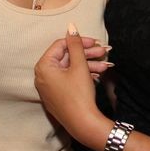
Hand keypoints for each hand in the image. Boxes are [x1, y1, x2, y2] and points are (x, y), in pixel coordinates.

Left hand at [34, 24, 112, 148]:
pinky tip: (99, 74)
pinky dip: (83, 75)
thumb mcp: (79, 66)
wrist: (83, 124)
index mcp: (43, 67)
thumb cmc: (79, 94)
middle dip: (87, 54)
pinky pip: (69, 79)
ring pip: (70, 69)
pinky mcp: (58, 96)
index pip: (60, 45)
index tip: (95, 41)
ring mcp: (50, 88)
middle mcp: (42, 77)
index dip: (79, 41)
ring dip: (89, 64)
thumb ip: (75, 44)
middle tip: (104, 51)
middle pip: (66, 57)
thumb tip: (71, 27)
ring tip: (106, 64)